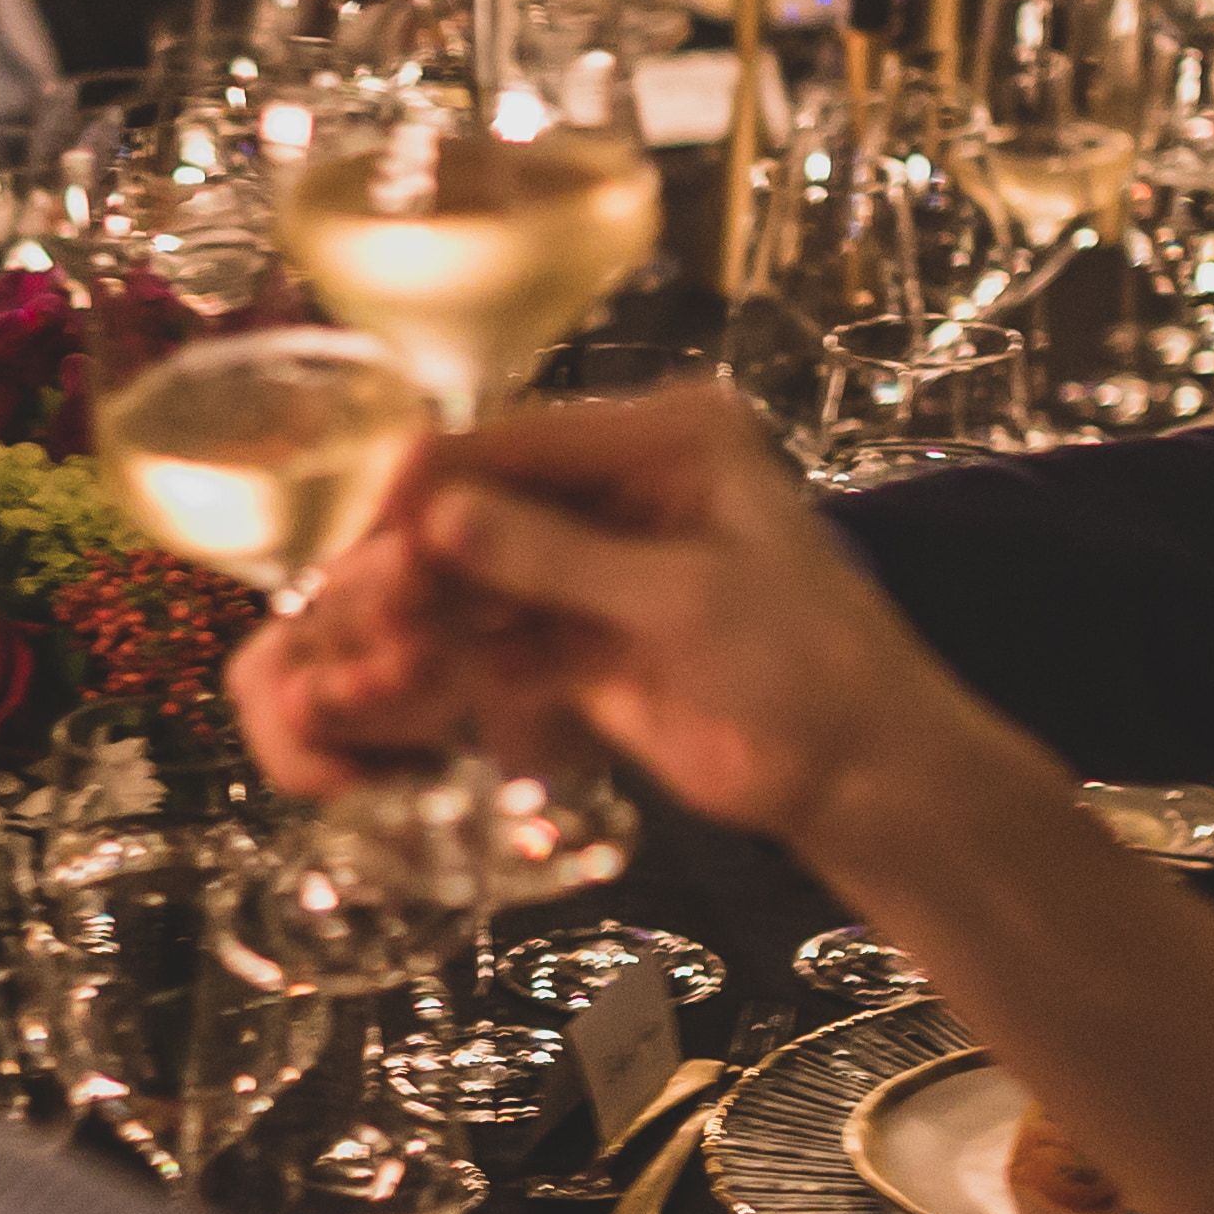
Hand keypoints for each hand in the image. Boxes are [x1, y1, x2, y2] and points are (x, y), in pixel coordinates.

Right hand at [298, 385, 1015, 853]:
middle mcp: (625, 486)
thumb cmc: (810, 663)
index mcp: (672, 438)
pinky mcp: (585, 639)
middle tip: (345, 603)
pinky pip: (495, 639)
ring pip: (480, 578)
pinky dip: (444, 666)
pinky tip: (389, 690)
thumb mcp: (684, 600)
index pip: (526, 440)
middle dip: (415, 560)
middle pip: (489, 508)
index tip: (363, 521)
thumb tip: (435, 514)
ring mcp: (600, 565)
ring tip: (352, 657)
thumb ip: (555, 556)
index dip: (438, 480)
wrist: (867, 775)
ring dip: (417, 620)